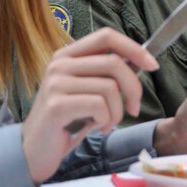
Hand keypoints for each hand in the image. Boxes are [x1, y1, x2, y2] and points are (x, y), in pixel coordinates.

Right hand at [21, 28, 158, 182]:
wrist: (35, 150)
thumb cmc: (67, 121)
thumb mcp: (85, 90)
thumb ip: (104, 73)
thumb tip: (140, 61)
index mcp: (67, 55)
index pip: (106, 36)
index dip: (133, 48)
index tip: (152, 65)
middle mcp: (60, 64)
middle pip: (114, 62)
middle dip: (133, 88)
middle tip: (133, 108)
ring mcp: (56, 83)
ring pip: (110, 87)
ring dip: (118, 112)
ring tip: (107, 123)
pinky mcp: (56, 105)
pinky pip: (99, 106)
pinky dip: (106, 120)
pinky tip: (98, 127)